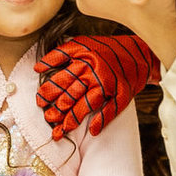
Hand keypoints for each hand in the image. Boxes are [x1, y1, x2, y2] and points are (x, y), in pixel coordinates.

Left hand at [34, 34, 158, 138]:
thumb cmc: (106, 49)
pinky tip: (92, 131)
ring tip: (61, 130)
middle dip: (57, 108)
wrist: (139, 52)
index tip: (39, 101)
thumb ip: (60, 54)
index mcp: (83, 58)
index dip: (48, 90)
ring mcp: (108, 84)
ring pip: (87, 104)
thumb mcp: (82, 44)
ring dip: (73, 119)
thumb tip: (37, 67)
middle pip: (72, 92)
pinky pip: (110, 110)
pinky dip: (101, 121)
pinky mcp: (121, 94)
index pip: (61, 76)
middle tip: (47, 118)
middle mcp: (95, 71)